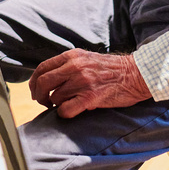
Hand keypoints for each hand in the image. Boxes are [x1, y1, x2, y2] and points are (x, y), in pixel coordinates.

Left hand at [29, 49, 151, 117]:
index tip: (35, 91)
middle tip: (44, 102)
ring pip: (55, 97)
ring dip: (57, 105)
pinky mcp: (90, 97)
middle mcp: (75, 66)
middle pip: (43, 82)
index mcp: (72, 56)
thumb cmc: (111, 69)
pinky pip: (66, 110)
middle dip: (39, 95)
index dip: (34, 82)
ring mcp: (82, 81)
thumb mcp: (87, 58)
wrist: (135, 74)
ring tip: (67, 104)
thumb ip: (68, 65)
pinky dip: (64, 113)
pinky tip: (72, 111)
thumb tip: (48, 79)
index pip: (42, 68)